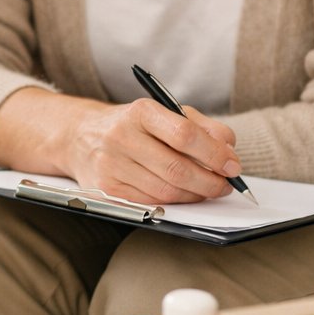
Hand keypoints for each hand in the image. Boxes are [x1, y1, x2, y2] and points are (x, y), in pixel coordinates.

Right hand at [66, 98, 239, 204]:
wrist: (81, 136)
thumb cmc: (133, 125)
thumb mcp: (166, 112)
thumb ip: (203, 127)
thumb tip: (230, 151)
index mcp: (140, 111)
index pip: (184, 134)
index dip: (214, 154)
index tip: (233, 165)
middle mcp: (121, 136)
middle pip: (177, 169)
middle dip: (210, 182)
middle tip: (227, 184)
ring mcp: (111, 165)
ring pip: (166, 191)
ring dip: (195, 195)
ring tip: (207, 189)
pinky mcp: (107, 189)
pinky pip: (152, 203)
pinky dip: (175, 202)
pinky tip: (184, 194)